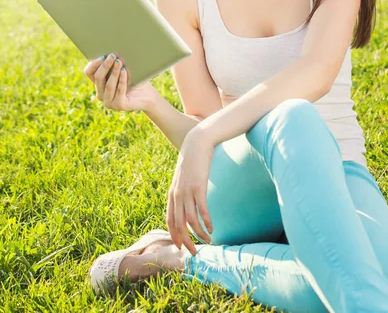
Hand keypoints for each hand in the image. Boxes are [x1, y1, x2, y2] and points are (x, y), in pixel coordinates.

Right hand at [84, 53, 158, 112]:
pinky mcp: (119, 106)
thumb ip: (115, 64)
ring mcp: (109, 102)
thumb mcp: (123, 70)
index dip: (94, 63)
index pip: (89, 72)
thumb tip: (112, 51)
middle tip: (113, 55)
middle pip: (98, 77)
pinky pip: (119, 90)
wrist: (148, 95)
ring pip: (108, 85)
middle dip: (105, 65)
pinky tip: (125, 71)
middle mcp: (101, 94)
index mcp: (99, 84)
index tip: (104, 55)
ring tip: (120, 62)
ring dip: (114, 72)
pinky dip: (122, 80)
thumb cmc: (135, 80)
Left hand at [166, 128, 213, 255]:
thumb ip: (184, 189)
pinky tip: (211, 228)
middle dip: (186, 241)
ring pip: (190, 219)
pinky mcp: (198, 186)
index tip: (181, 246)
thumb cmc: (193, 160)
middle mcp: (177, 194)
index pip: (169, 220)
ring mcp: (187, 190)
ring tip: (208, 240)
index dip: (175, 235)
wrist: (197, 142)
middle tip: (194, 253)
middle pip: (178, 224)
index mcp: (172, 193)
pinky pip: (201, 209)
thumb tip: (188, 201)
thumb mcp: (184, 177)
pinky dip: (205, 221)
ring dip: (199, 233)